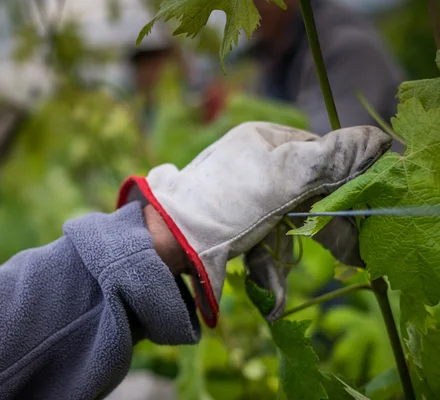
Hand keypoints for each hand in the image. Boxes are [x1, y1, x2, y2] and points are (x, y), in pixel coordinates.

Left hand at [118, 122, 391, 326]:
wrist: (165, 242)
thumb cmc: (227, 204)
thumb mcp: (285, 178)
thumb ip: (331, 159)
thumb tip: (377, 140)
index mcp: (262, 139)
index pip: (316, 151)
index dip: (338, 178)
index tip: (350, 206)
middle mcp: (248, 162)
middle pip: (301, 190)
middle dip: (316, 224)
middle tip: (342, 249)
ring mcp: (236, 193)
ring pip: (280, 221)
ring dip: (285, 253)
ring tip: (281, 280)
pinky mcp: (226, 222)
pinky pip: (257, 239)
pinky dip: (264, 265)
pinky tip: (270, 297)